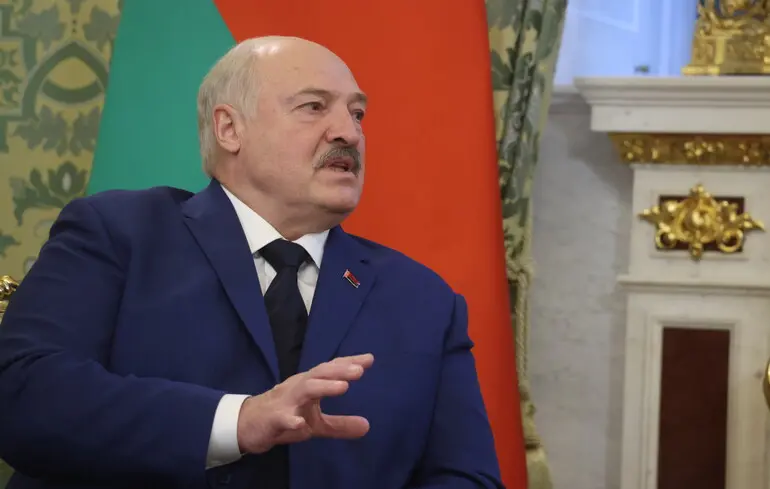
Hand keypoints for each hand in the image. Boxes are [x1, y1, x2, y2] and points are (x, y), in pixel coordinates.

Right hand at [237, 353, 373, 453]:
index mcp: (309, 384)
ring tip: (343, 388)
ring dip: (324, 386)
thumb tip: (367, 426)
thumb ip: (340, 424)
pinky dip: (291, 420)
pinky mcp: (272, 418)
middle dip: (340, 370)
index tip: (369, 359)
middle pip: (320, 374)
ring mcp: (285, 401)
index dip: (348, 363)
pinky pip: (282, 418)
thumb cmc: (284, 416)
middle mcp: (298, 387)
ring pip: (305, 389)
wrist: (246, 424)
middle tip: (359, 370)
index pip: (330, 370)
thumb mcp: (315, 423)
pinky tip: (301, 424)